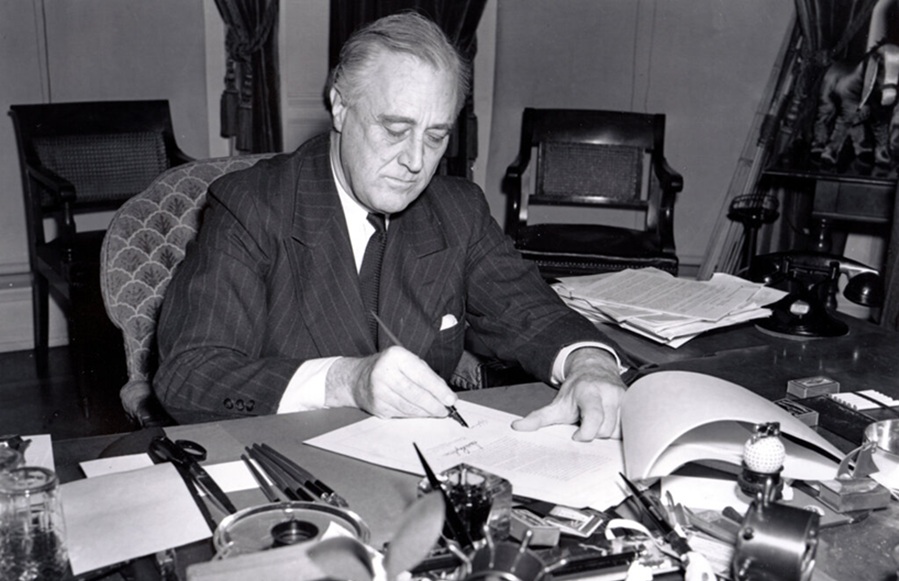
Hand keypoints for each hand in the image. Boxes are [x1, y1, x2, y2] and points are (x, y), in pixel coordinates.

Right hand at [326, 346, 456, 417]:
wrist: (357, 379)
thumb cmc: (387, 367)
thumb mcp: (406, 360)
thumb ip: (425, 374)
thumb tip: (445, 394)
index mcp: (395, 356)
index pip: (422, 375)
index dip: (438, 389)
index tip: (451, 399)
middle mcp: (384, 373)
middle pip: (416, 394)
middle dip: (434, 404)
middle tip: (446, 410)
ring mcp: (379, 392)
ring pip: (410, 407)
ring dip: (426, 412)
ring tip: (437, 412)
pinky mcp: (377, 407)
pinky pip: (402, 413)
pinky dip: (415, 415)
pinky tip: (422, 413)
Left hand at [512, 347, 624, 440]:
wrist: (594, 370)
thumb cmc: (577, 390)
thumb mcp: (556, 404)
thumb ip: (538, 418)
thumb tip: (518, 427)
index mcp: (589, 392)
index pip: (593, 416)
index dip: (586, 432)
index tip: (577, 436)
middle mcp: (609, 393)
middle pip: (606, 430)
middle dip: (594, 433)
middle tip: (586, 424)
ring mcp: (624, 398)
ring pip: (619, 431)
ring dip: (607, 433)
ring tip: (597, 422)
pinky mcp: (634, 404)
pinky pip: (629, 428)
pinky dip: (618, 430)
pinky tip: (609, 423)